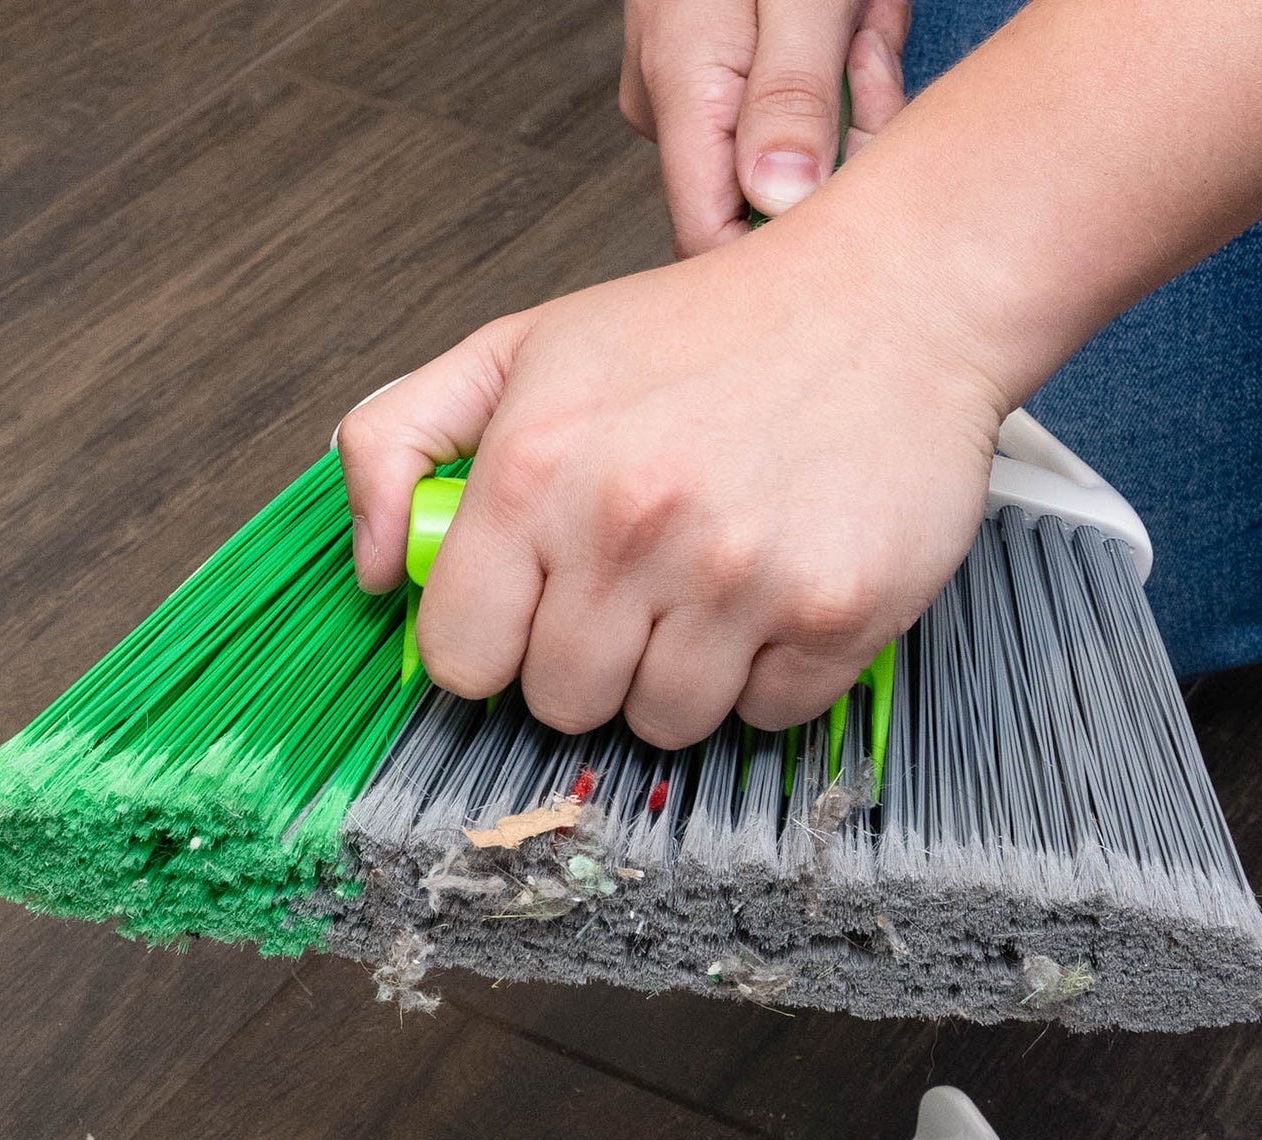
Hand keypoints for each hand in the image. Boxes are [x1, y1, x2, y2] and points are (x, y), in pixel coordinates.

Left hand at [338, 221, 1005, 747]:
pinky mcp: (835, 613)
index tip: (531, 610)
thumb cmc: (700, 332)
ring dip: (678, 676)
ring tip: (708, 585)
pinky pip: (766, 717)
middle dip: (589, 660)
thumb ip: (400, 442)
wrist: (892, 292)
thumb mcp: (521, 349)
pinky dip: (769, 677)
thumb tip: (370, 569)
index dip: (493, 643)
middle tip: (635, 586)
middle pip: (561, 705)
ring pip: (662, 725)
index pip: (461, 659)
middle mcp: (630, 528)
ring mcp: (738, 578)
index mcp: (534, 471)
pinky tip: (777, 592)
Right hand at [620, 0, 909, 254]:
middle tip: (872, 51)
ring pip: (793, 150)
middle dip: (842, 141)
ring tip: (860, 16)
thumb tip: (779, 202)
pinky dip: (841, 68)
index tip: (852, 198)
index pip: (709, 239)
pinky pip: (796, 108)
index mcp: (683, 92)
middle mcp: (674, 109)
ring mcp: (694, 95)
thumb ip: (790, 95)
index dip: (783, 245)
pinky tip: (848, 19)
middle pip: (764, 198)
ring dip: (852, 91)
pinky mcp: (720, 78)